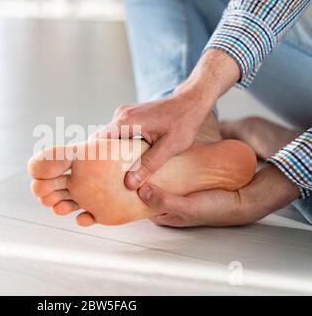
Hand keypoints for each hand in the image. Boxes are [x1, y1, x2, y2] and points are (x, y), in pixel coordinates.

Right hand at [95, 92, 211, 189]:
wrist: (191, 102)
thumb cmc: (183, 122)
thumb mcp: (169, 147)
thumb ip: (148, 165)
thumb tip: (130, 183)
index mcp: (126, 121)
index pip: (97, 140)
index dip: (91, 157)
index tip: (88, 174)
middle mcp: (121, 115)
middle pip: (102, 141)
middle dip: (101, 159)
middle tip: (102, 181)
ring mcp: (124, 115)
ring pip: (110, 139)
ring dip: (112, 154)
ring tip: (113, 175)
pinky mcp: (129, 117)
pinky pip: (118, 135)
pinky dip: (120, 148)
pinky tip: (126, 163)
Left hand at [138, 165, 299, 226]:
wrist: (243, 198)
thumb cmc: (217, 209)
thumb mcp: (187, 207)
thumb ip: (164, 201)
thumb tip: (142, 191)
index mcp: (163, 215)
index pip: (138, 203)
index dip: (129, 191)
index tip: (122, 176)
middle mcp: (167, 202)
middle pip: (147, 187)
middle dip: (139, 176)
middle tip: (131, 158)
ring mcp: (176, 190)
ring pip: (158, 178)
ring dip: (152, 167)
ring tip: (144, 151)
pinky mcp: (185, 180)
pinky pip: (171, 170)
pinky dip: (166, 162)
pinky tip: (162, 150)